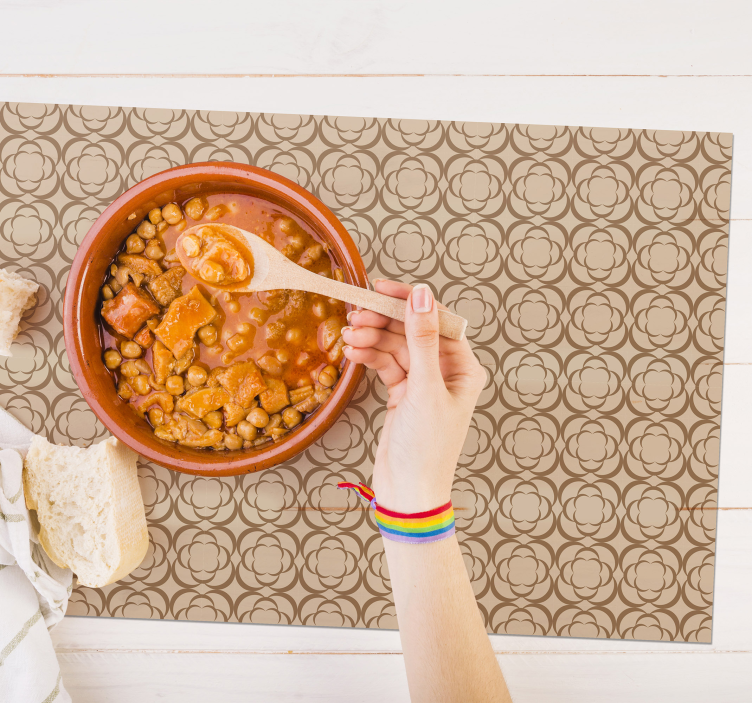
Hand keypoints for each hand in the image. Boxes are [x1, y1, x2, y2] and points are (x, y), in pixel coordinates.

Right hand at [342, 280, 485, 512]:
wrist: (408, 492)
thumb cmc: (426, 448)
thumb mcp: (424, 389)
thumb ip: (422, 340)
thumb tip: (422, 296)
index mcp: (463, 369)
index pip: (437, 321)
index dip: (409, 301)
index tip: (380, 288)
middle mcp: (445, 372)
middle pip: (412, 331)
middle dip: (384, 321)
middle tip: (356, 315)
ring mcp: (422, 383)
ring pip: (395, 347)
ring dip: (372, 339)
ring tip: (348, 336)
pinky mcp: (402, 394)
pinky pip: (385, 365)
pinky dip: (369, 357)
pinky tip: (353, 352)